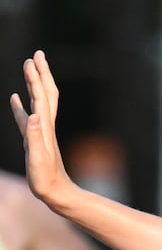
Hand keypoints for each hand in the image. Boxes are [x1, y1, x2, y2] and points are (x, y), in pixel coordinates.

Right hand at [10, 51, 79, 210]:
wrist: (58, 194)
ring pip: (38, 102)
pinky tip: (16, 98)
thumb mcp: (38, 160)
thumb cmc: (47, 180)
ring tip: (29, 69)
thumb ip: (34, 138)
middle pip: (44, 94)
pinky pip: (26, 117)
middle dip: (41, 73)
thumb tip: (34, 116)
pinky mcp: (34, 140)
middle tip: (36, 55)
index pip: (41, 96)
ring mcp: (40, 132)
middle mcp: (44, 126)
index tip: (33, 59)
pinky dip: (21, 105)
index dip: (37, 77)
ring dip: (33, 84)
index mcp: (44, 128)